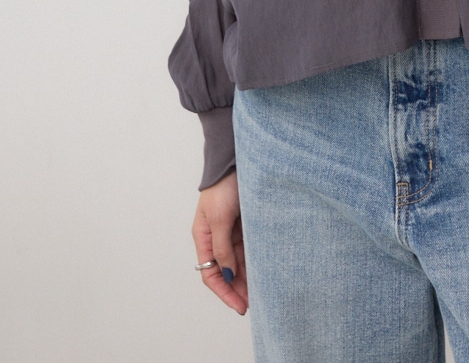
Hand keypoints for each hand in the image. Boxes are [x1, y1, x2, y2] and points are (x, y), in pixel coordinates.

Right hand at [192, 170, 248, 313]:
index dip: (224, 292)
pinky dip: (255, 261)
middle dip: (238, 288)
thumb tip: (227, 274)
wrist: (236, 162)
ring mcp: (231, 231)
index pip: (211, 274)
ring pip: (239, 262)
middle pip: (226, 271)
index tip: (240, 306)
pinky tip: (264, 271)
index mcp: (203, 237)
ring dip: (248, 277)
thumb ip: (222, 247)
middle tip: (255, 303)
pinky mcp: (245, 224)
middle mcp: (216, 237)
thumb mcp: (220, 218)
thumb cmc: (223, 187)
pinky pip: (249, 248)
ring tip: (262, 292)